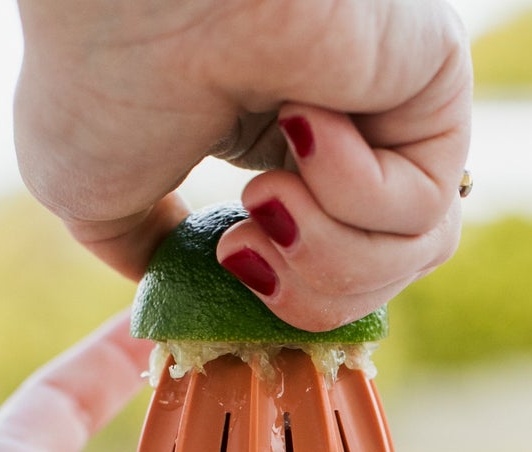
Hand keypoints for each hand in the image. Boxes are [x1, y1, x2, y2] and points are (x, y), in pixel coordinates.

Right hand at [13, 0, 470, 330]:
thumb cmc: (99, 72)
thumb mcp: (96, 191)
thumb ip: (144, 244)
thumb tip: (172, 276)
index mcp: (272, 141)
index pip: (326, 267)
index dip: (288, 299)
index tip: (232, 273)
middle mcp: (342, 124)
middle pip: (374, 278)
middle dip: (306, 291)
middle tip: (245, 244)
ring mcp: (393, 106)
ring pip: (411, 253)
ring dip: (328, 253)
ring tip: (268, 196)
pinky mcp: (435, 88)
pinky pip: (422, 206)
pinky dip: (352, 192)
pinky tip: (304, 124)